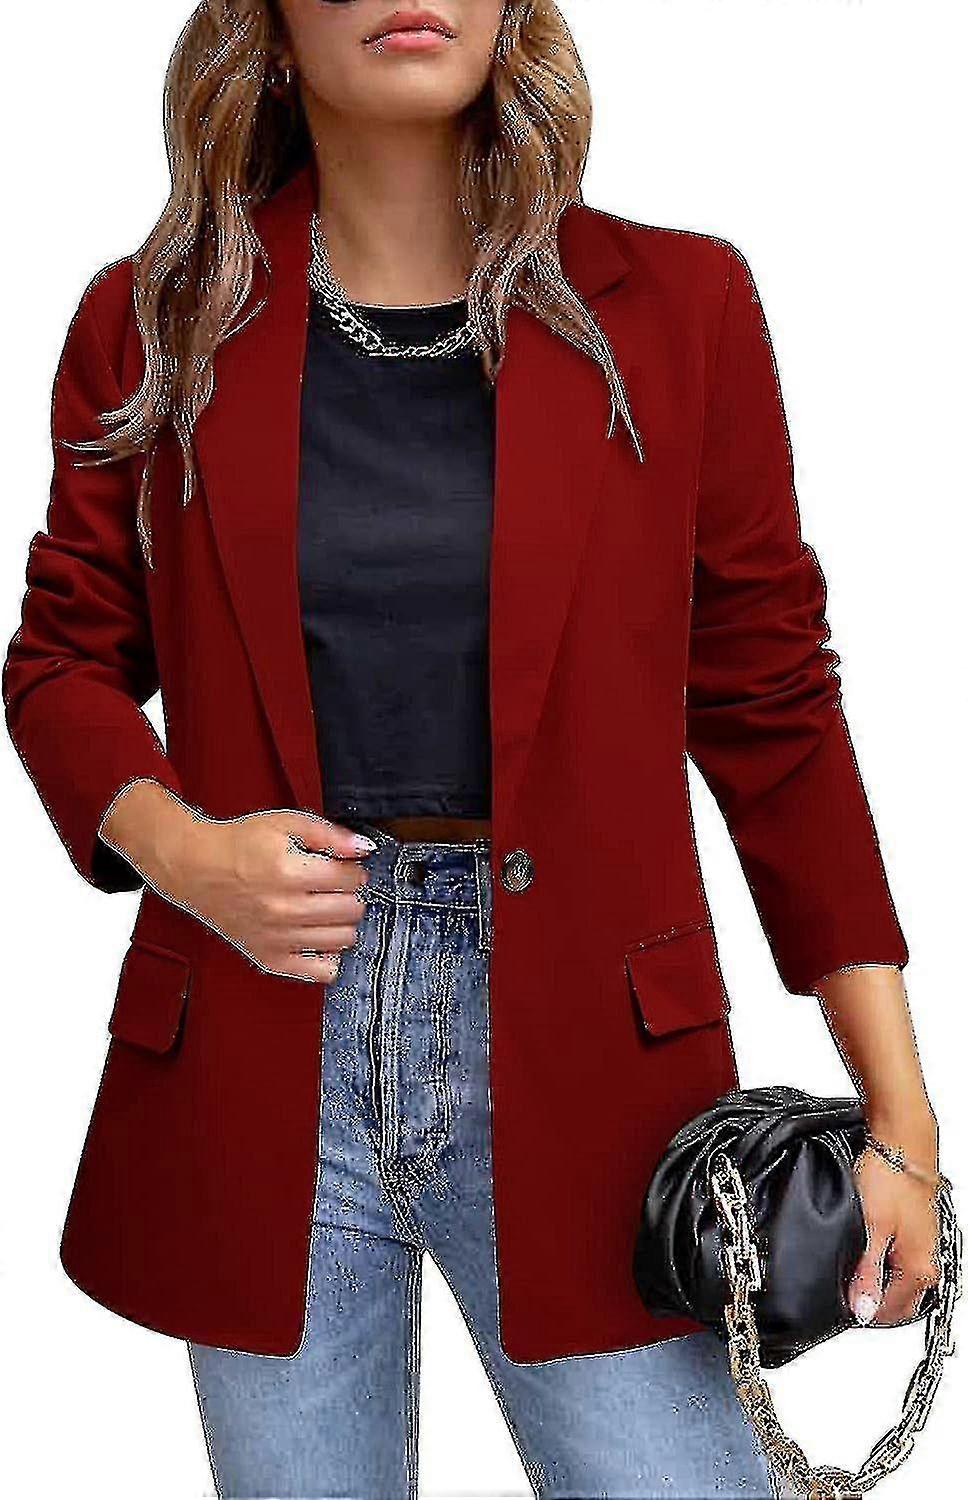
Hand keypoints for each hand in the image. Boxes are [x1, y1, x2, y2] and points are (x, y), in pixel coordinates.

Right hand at [100, 783, 376, 983]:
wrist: (195, 869)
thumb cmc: (240, 844)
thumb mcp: (285, 823)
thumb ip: (328, 834)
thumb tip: (364, 848)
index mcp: (289, 872)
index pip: (350, 878)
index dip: (353, 869)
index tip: (343, 866)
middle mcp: (284, 909)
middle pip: (351, 910)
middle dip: (351, 895)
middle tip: (336, 886)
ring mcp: (277, 938)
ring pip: (342, 939)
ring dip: (343, 922)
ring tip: (327, 908)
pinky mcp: (269, 958)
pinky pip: (320, 971)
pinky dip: (328, 956)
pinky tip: (319, 936)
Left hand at [848, 1112, 941, 1327]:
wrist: (901, 1144)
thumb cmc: (889, 1178)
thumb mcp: (869, 1229)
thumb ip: (866, 1272)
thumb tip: (863, 1308)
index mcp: (919, 1268)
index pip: (889, 1312)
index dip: (862, 1311)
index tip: (841, 1302)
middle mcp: (927, 1261)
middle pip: (898, 1300)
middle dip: (872, 1299)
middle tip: (845, 1286)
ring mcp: (925, 1246)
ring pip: (900, 1280)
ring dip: (878, 1279)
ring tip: (854, 1263)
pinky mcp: (919, 1231)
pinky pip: (901, 1259)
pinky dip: (884, 1260)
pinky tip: (868, 1246)